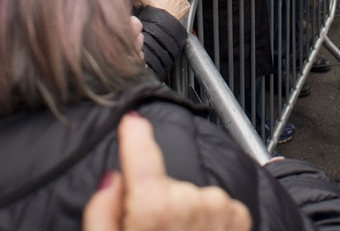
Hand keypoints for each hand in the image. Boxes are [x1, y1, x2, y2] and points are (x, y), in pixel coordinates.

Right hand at [83, 113, 251, 230]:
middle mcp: (189, 201)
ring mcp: (217, 206)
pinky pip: (213, 203)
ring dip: (182, 213)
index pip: (141, 155)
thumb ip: (102, 214)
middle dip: (154, 202)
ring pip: (188, 193)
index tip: (131, 120)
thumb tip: (113, 182)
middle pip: (162, 184)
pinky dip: (205, 218)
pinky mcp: (238, 215)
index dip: (134, 135)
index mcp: (152, 209)